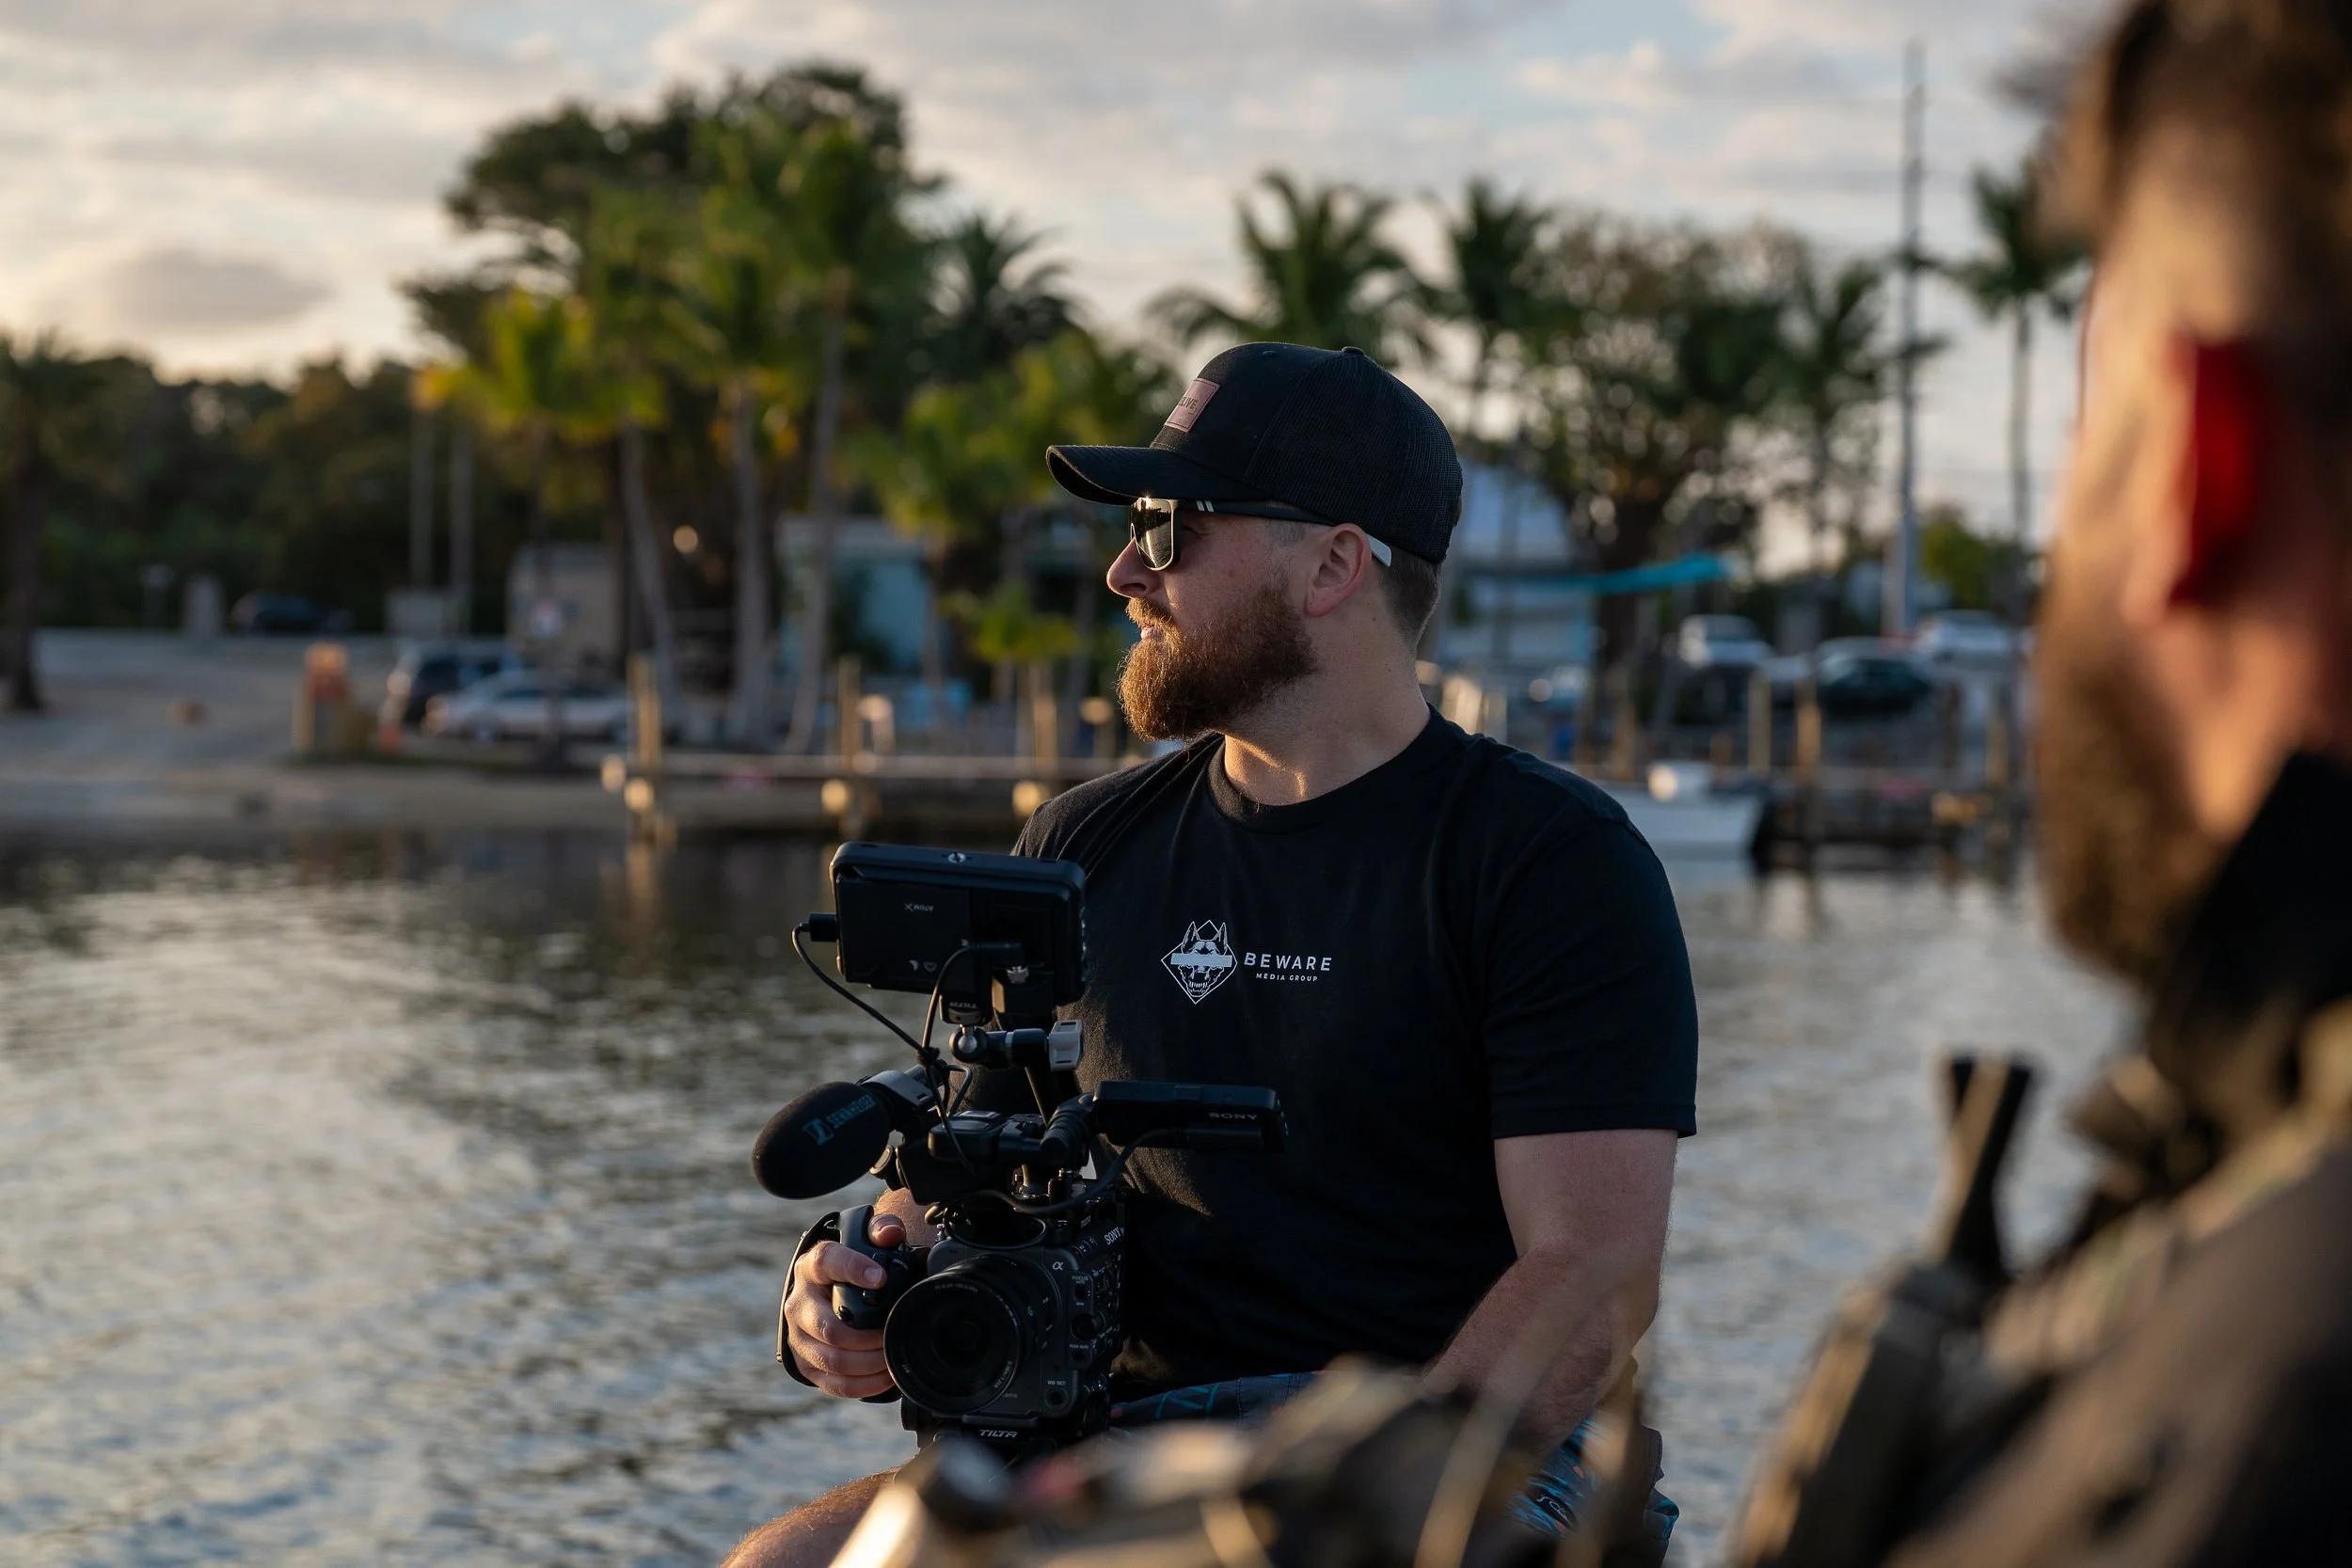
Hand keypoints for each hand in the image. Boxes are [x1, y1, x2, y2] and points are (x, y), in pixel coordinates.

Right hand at [785, 1211, 905, 1398]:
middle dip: (869, 1338)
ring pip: (832, 1360)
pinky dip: (863, 1384)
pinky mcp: (806, 1364)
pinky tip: (886, 1376)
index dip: (853, 1269)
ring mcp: (799, 1337)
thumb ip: (881, 1230)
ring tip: (894, 1357)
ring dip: (869, 1364)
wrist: (824, 1292)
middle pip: (829, 1328)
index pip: (827, 1262)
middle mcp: (799, 1303)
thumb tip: (890, 1234)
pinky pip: (833, 1382)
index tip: (881, 1279)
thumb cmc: (850, 1266)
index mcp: (812, 1267)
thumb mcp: (863, 1241)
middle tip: (895, 1333)